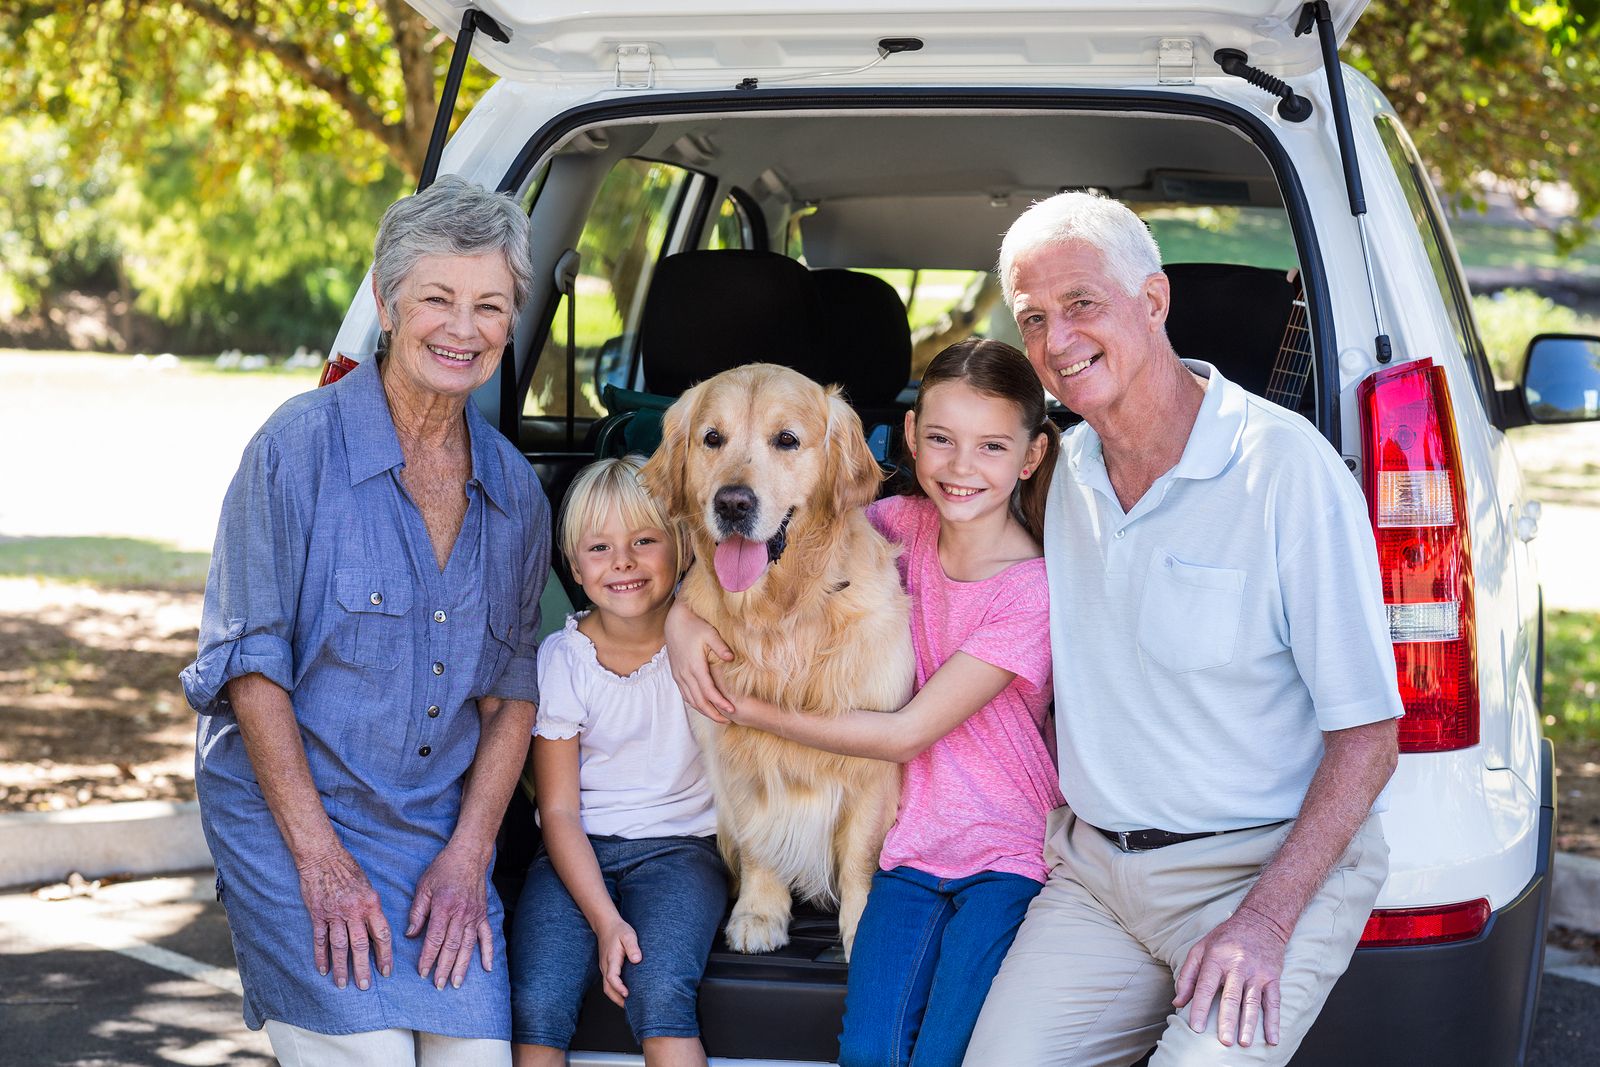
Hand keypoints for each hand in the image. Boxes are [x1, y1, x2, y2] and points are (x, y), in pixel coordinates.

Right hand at [296, 848, 392, 989]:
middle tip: (365, 986)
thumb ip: (372, 909)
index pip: (382, 935)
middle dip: (363, 968)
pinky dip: (321, 957)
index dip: (385, 955)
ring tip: (344, 984)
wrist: (323, 857)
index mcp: (371, 904)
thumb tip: (377, 930)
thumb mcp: (368, 887)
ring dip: (342, 967)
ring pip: (340, 947)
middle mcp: (354, 911)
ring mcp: (334, 914)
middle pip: (360, 946)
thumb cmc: (349, 870)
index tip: (386, 971)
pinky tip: (323, 970)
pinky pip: (320, 940)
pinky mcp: (317, 915)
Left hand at [406, 842, 493, 989]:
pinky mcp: (483, 915)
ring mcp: (474, 915)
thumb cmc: (443, 869)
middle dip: (444, 967)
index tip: (422, 972)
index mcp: (443, 907)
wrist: (468, 855)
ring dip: (462, 966)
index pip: (434, 938)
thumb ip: (417, 912)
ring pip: (468, 945)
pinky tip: (487, 968)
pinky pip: (487, 936)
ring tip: (456, 983)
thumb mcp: (424, 887)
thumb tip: (410, 934)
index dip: (428, 957)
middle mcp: (460, 913)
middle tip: (438, 985)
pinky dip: (487, 952)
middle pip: (451, 946)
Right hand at [597, 915, 642, 1006]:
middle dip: (617, 999)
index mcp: (611, 959)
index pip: (612, 977)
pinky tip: (625, 993)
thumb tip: (637, 960)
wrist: (606, 925)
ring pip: (607, 987)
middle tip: (630, 1007)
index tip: (627, 994)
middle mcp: (605, 966)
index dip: (619, 987)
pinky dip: (615, 990)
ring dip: (616, 997)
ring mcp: (604, 967)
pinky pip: (608, 982)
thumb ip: (633, 947)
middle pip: (607, 988)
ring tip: (629, 1004)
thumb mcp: (628, 935)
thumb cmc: (618, 930)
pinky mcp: (606, 967)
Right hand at [665, 598, 733, 720]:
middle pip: (699, 701)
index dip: (720, 703)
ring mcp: (679, 675)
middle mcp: (685, 674)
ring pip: (691, 700)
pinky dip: (695, 703)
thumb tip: (731, 658)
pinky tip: (704, 706)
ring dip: (704, 710)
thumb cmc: (694, 625)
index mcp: (694, 666)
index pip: (708, 691)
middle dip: (713, 713)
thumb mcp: (710, 633)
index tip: (732, 710)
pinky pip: (685, 694)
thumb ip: (720, 647)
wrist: (675, 621)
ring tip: (718, 717)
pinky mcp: (676, 674)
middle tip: (728, 720)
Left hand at [1173, 906, 1289, 1047]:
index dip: (1199, 1007)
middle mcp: (1238, 966)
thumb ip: (1187, 976)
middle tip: (1224, 1042)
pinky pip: (1274, 1002)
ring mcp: (1257, 973)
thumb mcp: (1200, 949)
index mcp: (1216, 958)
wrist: (1260, 921)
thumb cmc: (1225, 938)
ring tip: (1244, 1043)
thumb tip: (1177, 1002)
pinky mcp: (1273, 978)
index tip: (1195, 1027)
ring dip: (1249, 1024)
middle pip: (1232, 997)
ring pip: (1253, 1002)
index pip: (1206, 986)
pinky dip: (1273, 1021)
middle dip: (1228, 1021)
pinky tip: (1272, 1039)